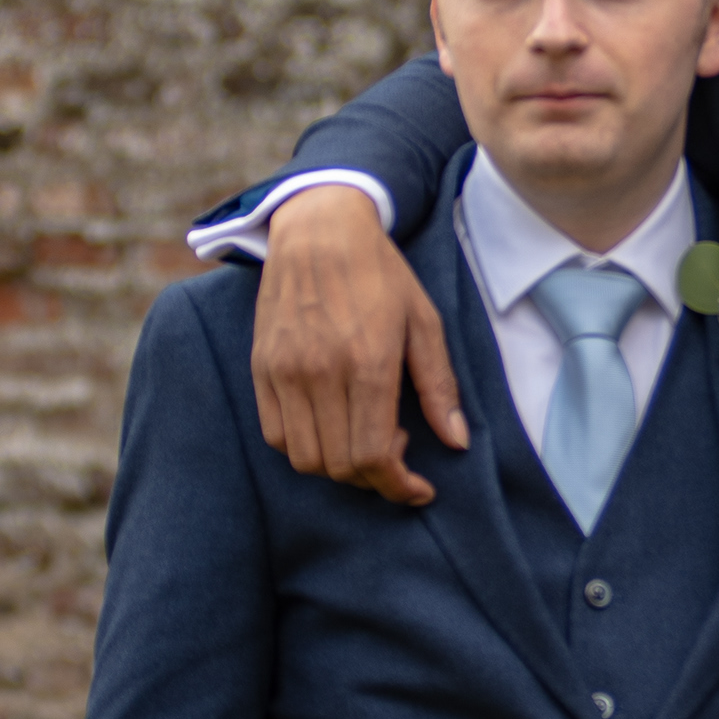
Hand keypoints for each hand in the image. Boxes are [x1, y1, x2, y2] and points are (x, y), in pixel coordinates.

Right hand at [252, 186, 466, 506]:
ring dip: (339, 467)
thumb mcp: (424, 322)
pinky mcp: (261, 368)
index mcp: (367, 364)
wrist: (319, 230)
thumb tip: (458, 442)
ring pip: (305, 458)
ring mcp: (284, 372)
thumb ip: (439, 386)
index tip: (419, 488)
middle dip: (375, 479)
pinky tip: (331, 426)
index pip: (374, 456)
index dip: (399, 486)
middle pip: (340, 466)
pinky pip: (275, 435)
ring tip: (364, 438)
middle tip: (397, 455)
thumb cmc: (380, 274)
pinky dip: (304, 448)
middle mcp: (320, 373)